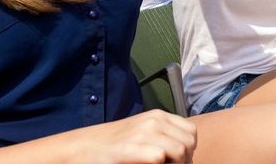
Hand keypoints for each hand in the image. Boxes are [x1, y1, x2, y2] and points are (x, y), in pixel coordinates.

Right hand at [69, 109, 196, 163]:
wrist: (83, 148)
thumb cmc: (114, 145)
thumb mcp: (142, 132)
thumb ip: (163, 136)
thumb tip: (186, 153)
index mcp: (158, 116)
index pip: (191, 132)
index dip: (188, 150)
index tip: (176, 161)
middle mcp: (153, 121)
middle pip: (189, 143)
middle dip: (184, 160)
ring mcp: (143, 133)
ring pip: (180, 150)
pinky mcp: (131, 148)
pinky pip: (161, 157)